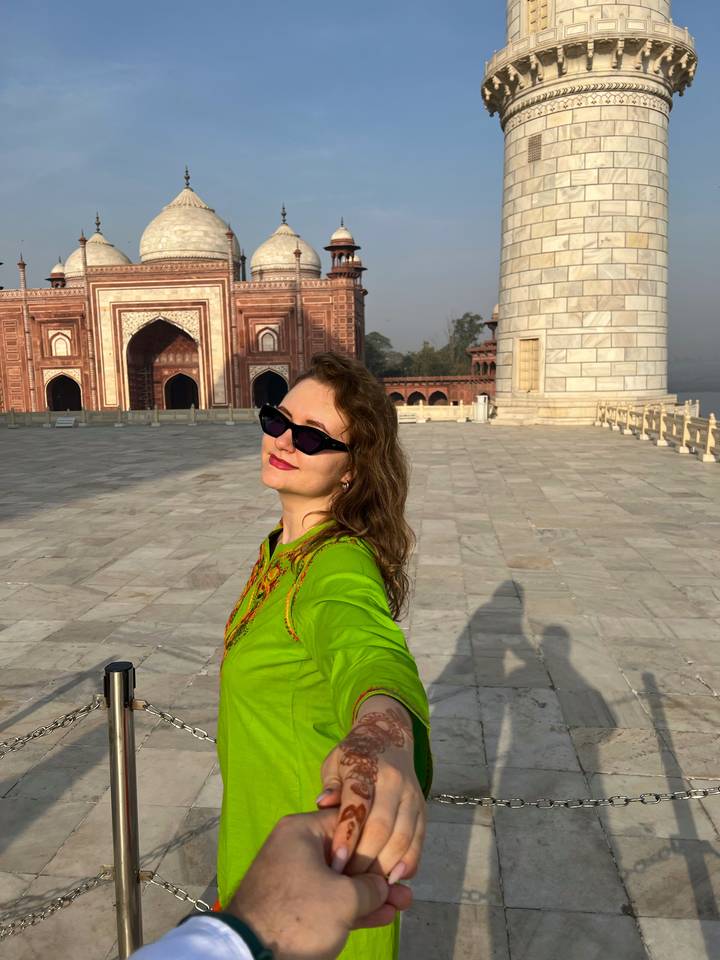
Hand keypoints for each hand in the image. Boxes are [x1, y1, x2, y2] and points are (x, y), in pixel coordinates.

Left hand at [228, 809, 411, 959]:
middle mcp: (298, 848)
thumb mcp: (344, 898)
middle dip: (378, 874)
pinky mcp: (297, 905)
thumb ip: (371, 887)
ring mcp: (297, 878)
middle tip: (405, 884)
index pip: (349, 821)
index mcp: (303, 831)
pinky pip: (331, 900)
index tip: (399, 856)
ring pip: (342, 882)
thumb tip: (384, 886)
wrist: (253, 956)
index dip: (379, 838)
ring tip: (402, 903)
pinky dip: (354, 908)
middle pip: (348, 854)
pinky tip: (383, 915)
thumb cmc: (299, 914)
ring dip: (371, 895)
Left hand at [317, 696, 425, 882]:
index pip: (357, 805)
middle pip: (382, 826)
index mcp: (366, 767)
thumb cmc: (354, 754)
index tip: (335, 863)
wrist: (390, 736)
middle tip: (349, 883)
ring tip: (371, 887)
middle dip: (366, 859)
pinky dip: (410, 862)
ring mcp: (411, 795)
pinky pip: (419, 839)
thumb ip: (331, 785)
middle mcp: (393, 781)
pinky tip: (396, 879)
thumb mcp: (335, 762)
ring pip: (403, 836)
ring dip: (387, 866)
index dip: (347, 836)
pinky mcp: (423, 808)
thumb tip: (323, 803)